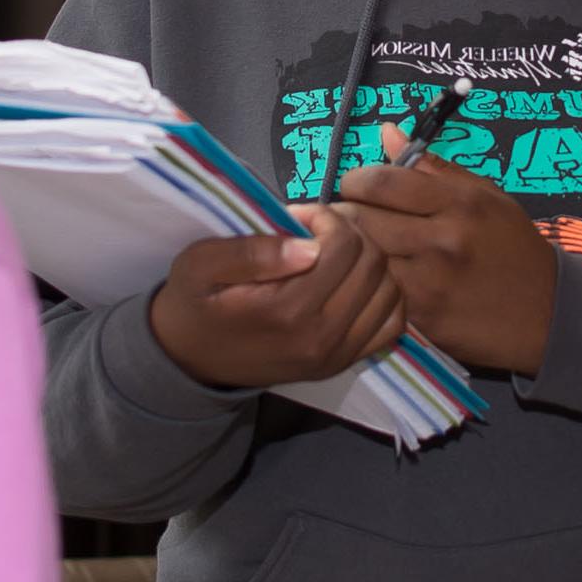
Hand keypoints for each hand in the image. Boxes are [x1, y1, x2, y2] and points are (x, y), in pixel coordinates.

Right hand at [148, 204, 407, 389]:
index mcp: (287, 310)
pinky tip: (355, 283)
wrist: (190, 361)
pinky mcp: (344, 364)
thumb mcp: (199, 265)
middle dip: (351, 234)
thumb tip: (309, 246)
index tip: (300, 217)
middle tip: (318, 231)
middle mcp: (321, 337)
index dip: (326, 218)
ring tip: (336, 255)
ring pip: (390, 290)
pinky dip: (384, 296)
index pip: (343, 246)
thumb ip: (249, 251)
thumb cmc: (194, 304)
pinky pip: (392, 324)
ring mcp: (337, 355)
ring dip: (369, 261)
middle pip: (373, 264)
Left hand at [333, 124, 557, 374]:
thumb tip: (387, 132)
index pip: (383, 182)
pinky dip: (371, 283)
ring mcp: (432, 282)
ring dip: (356, 251)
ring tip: (358, 246)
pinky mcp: (422, 318)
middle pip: (365, 218)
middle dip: (348, 213)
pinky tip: (376, 279)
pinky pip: (379, 292)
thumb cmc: (513, 247)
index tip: (355, 186)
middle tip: (347, 216)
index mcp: (460, 202)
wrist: (548, 314)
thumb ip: (432, 167)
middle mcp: (444, 239)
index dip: (356, 180)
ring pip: (366, 258)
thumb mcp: (486, 196)